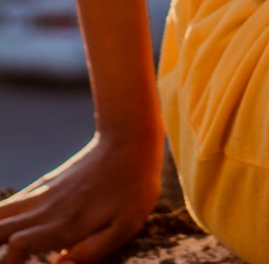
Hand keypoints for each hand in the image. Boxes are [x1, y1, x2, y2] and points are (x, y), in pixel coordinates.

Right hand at [0, 129, 163, 263]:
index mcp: (66, 223)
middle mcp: (48, 209)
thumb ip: (91, 252)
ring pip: (1, 213)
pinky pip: (12, 203)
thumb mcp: (126, 225)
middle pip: (0, 228)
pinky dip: (3, 218)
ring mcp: (43, 194)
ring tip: (8, 246)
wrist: (130, 138)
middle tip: (15, 257)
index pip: (17, 246)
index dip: (11, 262)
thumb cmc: (134, 186)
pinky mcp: (45, 185)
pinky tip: (10, 229)